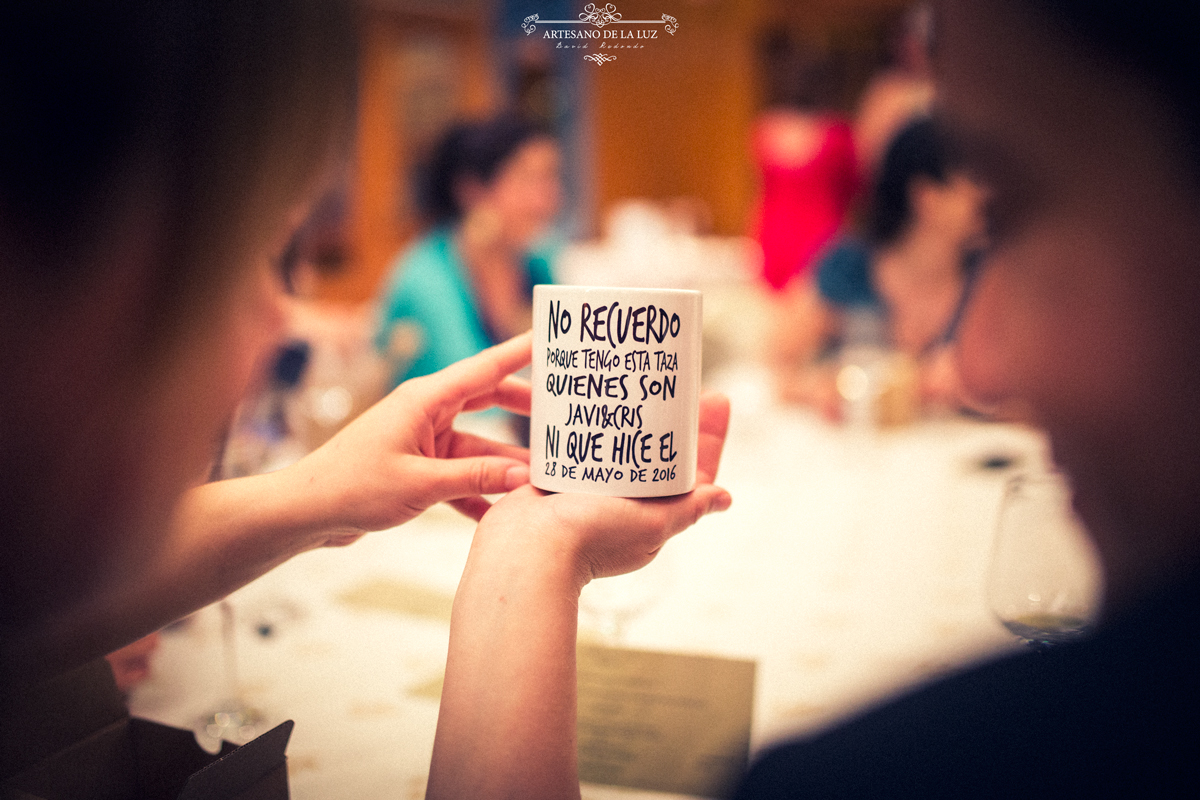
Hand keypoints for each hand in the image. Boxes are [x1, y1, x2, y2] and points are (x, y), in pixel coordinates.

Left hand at [287, 332, 534, 545]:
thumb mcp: (421, 484)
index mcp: (425, 399)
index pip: (485, 368)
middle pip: (488, 400)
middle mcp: (426, 412)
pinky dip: (479, 492)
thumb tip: (525, 476)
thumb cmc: (352, 487)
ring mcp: (422, 439)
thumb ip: (476, 478)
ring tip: (543, 476)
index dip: (521, 352)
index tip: (553, 338)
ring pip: (478, 444)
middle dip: (524, 409)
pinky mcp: (417, 467)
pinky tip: (501, 513)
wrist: (304, 513)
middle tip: (561, 414)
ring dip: (505, 463)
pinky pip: (459, 474)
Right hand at [470, 392, 731, 592]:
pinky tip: (599, 396)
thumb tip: (725, 499)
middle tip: (681, 381)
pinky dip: (594, 423)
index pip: (690, 473)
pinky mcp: (558, 478)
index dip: (705, 439)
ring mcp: (589, 491)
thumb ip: (688, 510)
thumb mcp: (652, 525)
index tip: (714, 401)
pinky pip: (582, 445)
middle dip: (672, 418)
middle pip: (656, 452)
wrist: (526, 548)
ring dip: (633, 415)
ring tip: (643, 380)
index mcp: (649, 515)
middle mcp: (622, 503)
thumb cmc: (590, 540)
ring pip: (620, 446)